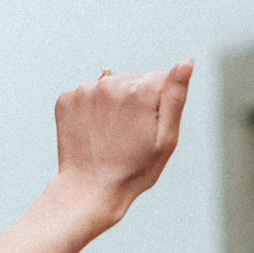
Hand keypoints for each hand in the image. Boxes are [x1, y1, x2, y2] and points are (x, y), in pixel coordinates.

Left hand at [54, 63, 192, 227]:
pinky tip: (96, 133)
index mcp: (140, 91)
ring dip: (115, 105)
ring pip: (110, 87)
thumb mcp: (166, 138)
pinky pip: (88, 96)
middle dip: (138, 102)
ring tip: (113, 136)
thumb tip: (187, 62)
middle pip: (134, 80)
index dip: (161, 104)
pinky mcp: (67, 99)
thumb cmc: (135, 170)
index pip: (160, 79)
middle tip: (132, 136)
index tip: (151, 128)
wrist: (90, 190)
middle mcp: (110, 84)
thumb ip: (176, 96)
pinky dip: (93, 111)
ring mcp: (85, 91)